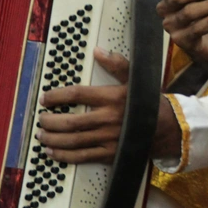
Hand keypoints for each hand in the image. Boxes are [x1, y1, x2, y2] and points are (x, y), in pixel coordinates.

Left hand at [37, 49, 181, 162]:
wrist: (167, 128)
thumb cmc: (147, 101)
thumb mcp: (135, 79)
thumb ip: (116, 64)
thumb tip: (97, 51)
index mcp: (112, 97)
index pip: (77, 94)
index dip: (57, 96)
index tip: (45, 98)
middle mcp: (108, 118)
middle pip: (71, 121)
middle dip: (50, 121)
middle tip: (40, 118)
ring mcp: (108, 138)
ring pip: (73, 140)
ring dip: (53, 138)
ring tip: (41, 134)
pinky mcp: (109, 153)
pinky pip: (81, 156)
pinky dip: (63, 155)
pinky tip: (51, 152)